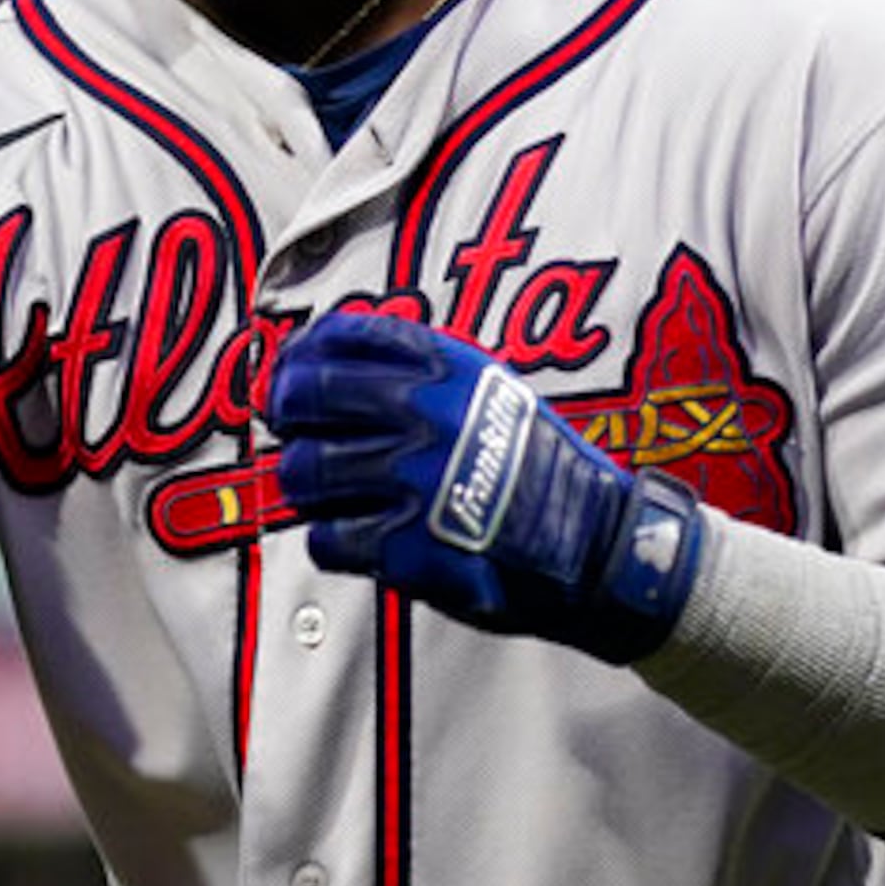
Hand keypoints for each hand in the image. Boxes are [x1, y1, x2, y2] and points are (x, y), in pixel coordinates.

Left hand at [268, 309, 703, 663]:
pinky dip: (336, 543)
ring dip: (308, 487)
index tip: (290, 375)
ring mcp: (412, 480)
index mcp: (446, 369)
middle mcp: (425, 415)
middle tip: (292, 433)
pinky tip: (362, 539)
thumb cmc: (540, 473)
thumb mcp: (491, 392)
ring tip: (331, 495)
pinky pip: (326, 538)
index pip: (340, 337)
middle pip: (305, 398)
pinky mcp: (405, 546)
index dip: (300, 356)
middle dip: (286, 417)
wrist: (598, 548)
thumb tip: (327, 363)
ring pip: (304, 472)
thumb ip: (420, 373)